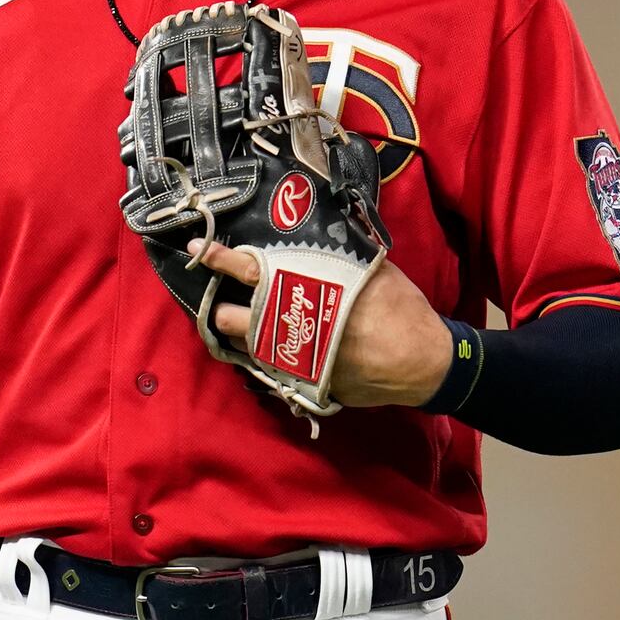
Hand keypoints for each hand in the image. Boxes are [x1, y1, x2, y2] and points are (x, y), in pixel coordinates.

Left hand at [184, 241, 453, 407]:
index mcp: (306, 291)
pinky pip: (270, 373)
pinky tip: (278, 351)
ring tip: (248, 326)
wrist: (422, 363)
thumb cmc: (402, 311)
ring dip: (242, 337)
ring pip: (245, 350)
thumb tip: (320, 235)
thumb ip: (338, 256)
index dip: (219, 258)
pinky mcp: (303, 384)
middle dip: (223, 311)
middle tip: (227, 303)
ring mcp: (293, 361)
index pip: (248, 269)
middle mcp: (291, 328)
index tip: (198, 247)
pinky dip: (268, 360)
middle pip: (231, 320)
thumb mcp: (372, 271)